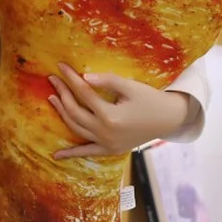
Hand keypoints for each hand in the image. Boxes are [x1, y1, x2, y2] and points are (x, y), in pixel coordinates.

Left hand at [48, 63, 190, 158]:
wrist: (169, 119)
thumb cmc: (150, 99)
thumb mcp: (130, 86)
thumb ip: (107, 80)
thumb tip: (84, 77)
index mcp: (111, 116)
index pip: (84, 93)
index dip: (71, 78)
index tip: (61, 66)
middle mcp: (106, 133)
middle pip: (75, 111)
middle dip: (62, 93)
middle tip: (53, 78)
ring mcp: (107, 144)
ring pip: (76, 128)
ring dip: (62, 113)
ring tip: (52, 98)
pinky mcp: (110, 150)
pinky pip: (86, 152)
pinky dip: (71, 153)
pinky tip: (56, 155)